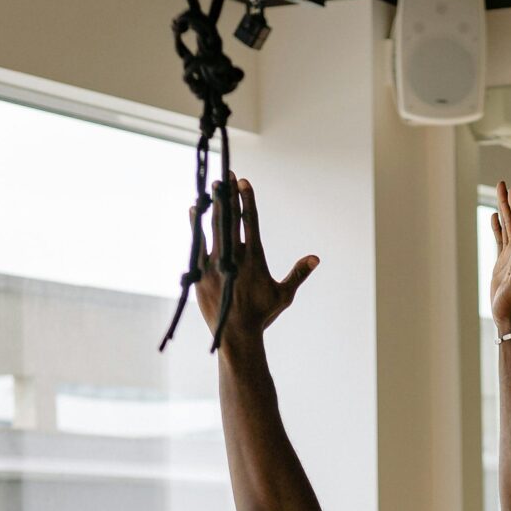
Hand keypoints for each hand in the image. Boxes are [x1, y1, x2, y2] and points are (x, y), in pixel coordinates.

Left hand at [196, 176, 317, 346]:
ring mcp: (216, 263)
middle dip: (229, 195)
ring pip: (214, 227)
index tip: (244, 182)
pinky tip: (194, 208)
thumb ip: (298, 274)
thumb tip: (316, 258)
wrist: (236, 335)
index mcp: (255, 259)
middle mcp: (235, 257)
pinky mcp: (201, 272)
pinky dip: (196, 225)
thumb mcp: (284, 295)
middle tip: (227, 175)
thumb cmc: (262, 315)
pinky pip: (197, 243)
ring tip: (214, 186)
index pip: (251, 222)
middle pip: (232, 219)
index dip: (247, 200)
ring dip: (214, 205)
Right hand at [488, 180, 510, 337]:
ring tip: (498, 193)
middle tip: (502, 183)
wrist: (509, 318)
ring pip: (506, 228)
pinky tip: (493, 217)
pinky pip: (499, 240)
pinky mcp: (502, 264)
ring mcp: (509, 257)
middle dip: (508, 202)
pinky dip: (497, 227)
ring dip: (502, 210)